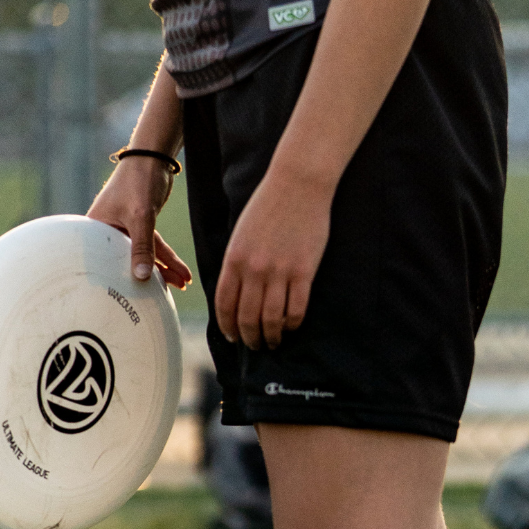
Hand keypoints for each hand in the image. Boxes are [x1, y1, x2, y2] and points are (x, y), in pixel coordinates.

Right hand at [87, 158, 191, 289]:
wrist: (152, 157)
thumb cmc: (138, 181)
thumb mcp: (141, 217)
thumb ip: (143, 247)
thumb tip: (143, 277)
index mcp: (96, 230)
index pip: (104, 262)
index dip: (117, 281)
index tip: (130, 299)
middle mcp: (107, 232)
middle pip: (127, 262)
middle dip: (149, 278)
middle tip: (163, 298)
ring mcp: (124, 231)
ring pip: (145, 256)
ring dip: (165, 269)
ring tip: (182, 284)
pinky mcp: (140, 227)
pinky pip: (154, 248)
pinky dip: (168, 258)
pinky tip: (182, 272)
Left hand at [215, 167, 331, 348]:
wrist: (298, 183)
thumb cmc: (268, 206)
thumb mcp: (240, 235)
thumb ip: (236, 265)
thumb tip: (235, 295)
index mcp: (234, 261)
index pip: (225, 306)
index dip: (228, 327)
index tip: (233, 337)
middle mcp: (254, 270)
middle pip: (247, 318)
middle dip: (249, 338)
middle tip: (254, 345)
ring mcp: (279, 272)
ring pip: (271, 320)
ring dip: (271, 337)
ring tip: (273, 342)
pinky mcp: (303, 272)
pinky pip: (296, 309)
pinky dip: (292, 324)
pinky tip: (291, 326)